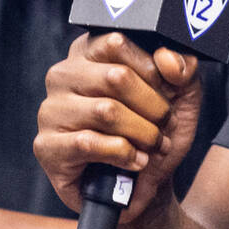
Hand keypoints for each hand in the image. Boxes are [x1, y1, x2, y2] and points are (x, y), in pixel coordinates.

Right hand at [34, 32, 201, 224]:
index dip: (150, 68)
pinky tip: (135, 161)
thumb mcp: (180, 95)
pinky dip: (122, 154)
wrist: (142, 186)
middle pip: (116, 77)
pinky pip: (88, 143)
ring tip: (155, 145)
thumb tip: (167, 60)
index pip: (117, 41)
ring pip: (106, 111)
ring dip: (143, 133)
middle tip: (166, 125)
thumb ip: (181, 68)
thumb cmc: (153, 130)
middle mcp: (64, 75)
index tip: (167, 90)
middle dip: (153, 107)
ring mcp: (51, 110)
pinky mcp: (47, 146)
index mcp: (89, 53)